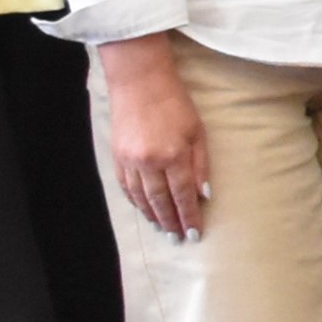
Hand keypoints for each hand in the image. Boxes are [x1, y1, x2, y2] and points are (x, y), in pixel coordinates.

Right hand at [99, 36, 209, 238]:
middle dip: (170, 222)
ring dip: (152, 216)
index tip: (194, 233)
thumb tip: (204, 195)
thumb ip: (201, 164)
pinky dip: (135, 202)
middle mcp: (149, 162)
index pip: (183, 194)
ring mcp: (129, 161)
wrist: (139, 83)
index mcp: (173, 155)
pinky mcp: (117, 156)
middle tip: (177, 238)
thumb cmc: (175, 104)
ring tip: (161, 229)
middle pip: (161, 201)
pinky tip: (143, 210)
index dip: (189, 215)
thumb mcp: (197, 131)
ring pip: (141, 197)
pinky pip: (126, 187)